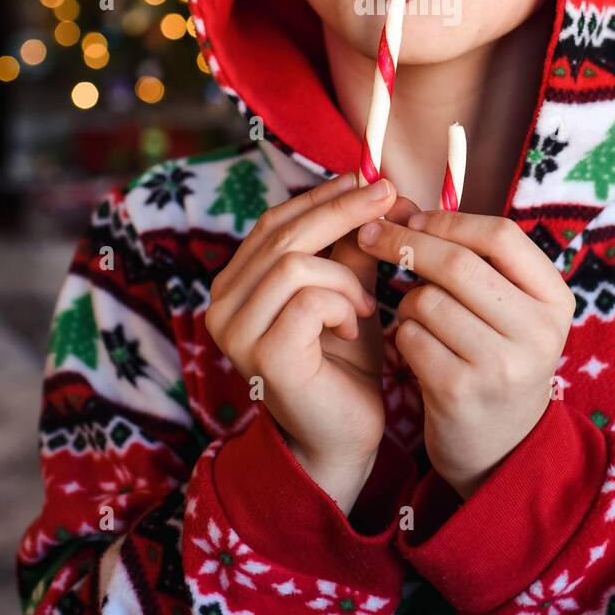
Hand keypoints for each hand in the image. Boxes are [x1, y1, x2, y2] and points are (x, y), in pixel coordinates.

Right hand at [205, 170, 408, 512]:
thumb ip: (352, 246)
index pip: (276, 220)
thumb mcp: (349, 291)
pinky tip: (354, 328)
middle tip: (392, 196)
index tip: (372, 178)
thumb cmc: (346, 362)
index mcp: (237, 282)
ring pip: (294, 263)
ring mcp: (235, 331)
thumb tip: (377, 187)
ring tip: (366, 306)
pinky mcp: (262, 355)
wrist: (345, 437)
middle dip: (344, 210)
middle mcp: (222, 303)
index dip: (324, 195)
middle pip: (284, 233)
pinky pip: (308, 300)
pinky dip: (342, 305)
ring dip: (345, 277)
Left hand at [358, 210, 574, 500]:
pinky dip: (402, 335)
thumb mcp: (508, 308)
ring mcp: (501, 366)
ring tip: (418, 317)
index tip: (413, 217)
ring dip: (407, 301)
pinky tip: (417, 350)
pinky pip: (410, 338)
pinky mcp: (460, 392)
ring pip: (426, 301)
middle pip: (457, 264)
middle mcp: (537, 332)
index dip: (449, 220)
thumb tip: (400, 204)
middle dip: (405, 243)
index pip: (501, 236)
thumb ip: (471, 257)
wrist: (500, 446)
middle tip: (371, 235)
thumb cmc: (494, 355)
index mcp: (555, 300)